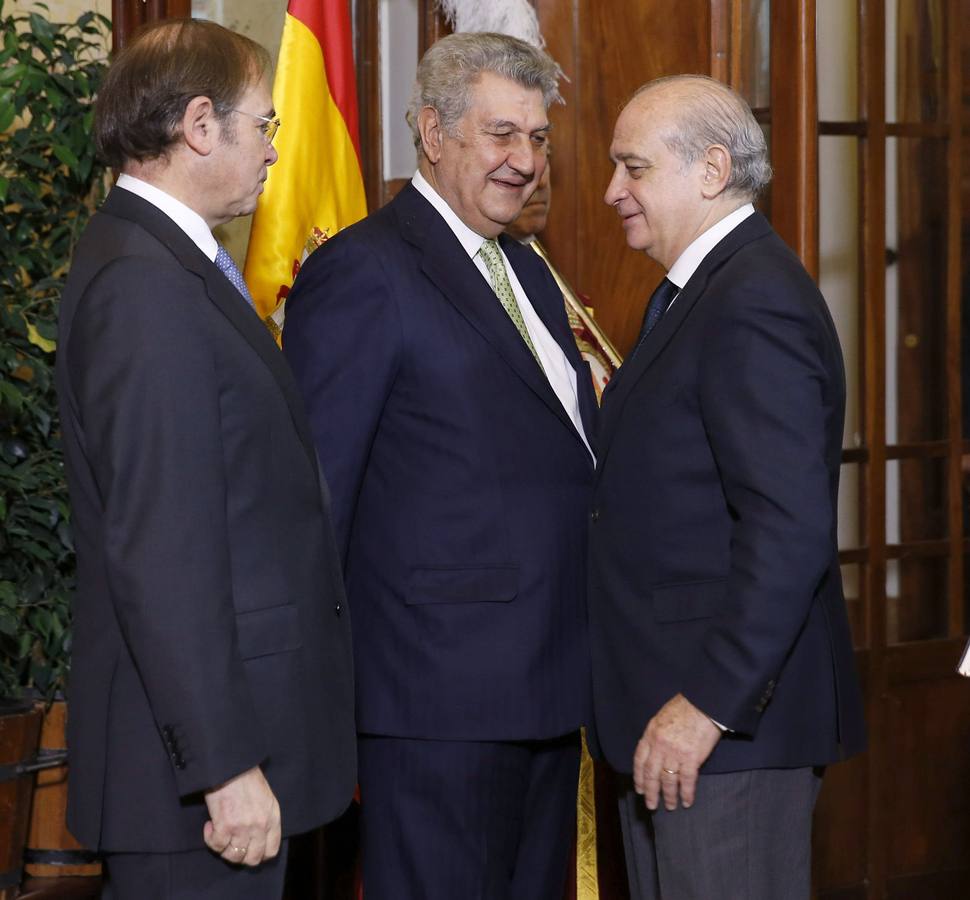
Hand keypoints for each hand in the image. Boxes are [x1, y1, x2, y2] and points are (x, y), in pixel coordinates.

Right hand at [203, 766, 280, 865]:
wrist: (232, 765)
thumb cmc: (248, 778)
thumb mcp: (266, 798)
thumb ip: (266, 818)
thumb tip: (257, 838)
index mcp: (273, 818)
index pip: (271, 850)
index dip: (259, 855)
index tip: (249, 850)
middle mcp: (260, 826)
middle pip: (252, 858)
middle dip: (241, 856)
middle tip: (231, 844)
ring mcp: (242, 828)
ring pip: (234, 856)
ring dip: (224, 849)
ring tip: (220, 834)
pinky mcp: (224, 826)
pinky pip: (216, 846)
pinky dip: (210, 839)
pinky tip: (210, 826)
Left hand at [633, 693, 720, 811]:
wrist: (704, 703)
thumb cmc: (684, 707)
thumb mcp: (661, 718)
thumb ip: (655, 735)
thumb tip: (654, 752)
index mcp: (650, 734)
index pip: (640, 760)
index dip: (639, 777)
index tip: (639, 789)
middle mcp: (660, 746)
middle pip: (651, 774)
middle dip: (650, 792)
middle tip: (651, 806)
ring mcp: (675, 753)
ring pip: (668, 780)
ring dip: (668, 796)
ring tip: (669, 806)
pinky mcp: (691, 758)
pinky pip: (687, 781)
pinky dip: (686, 793)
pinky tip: (687, 802)